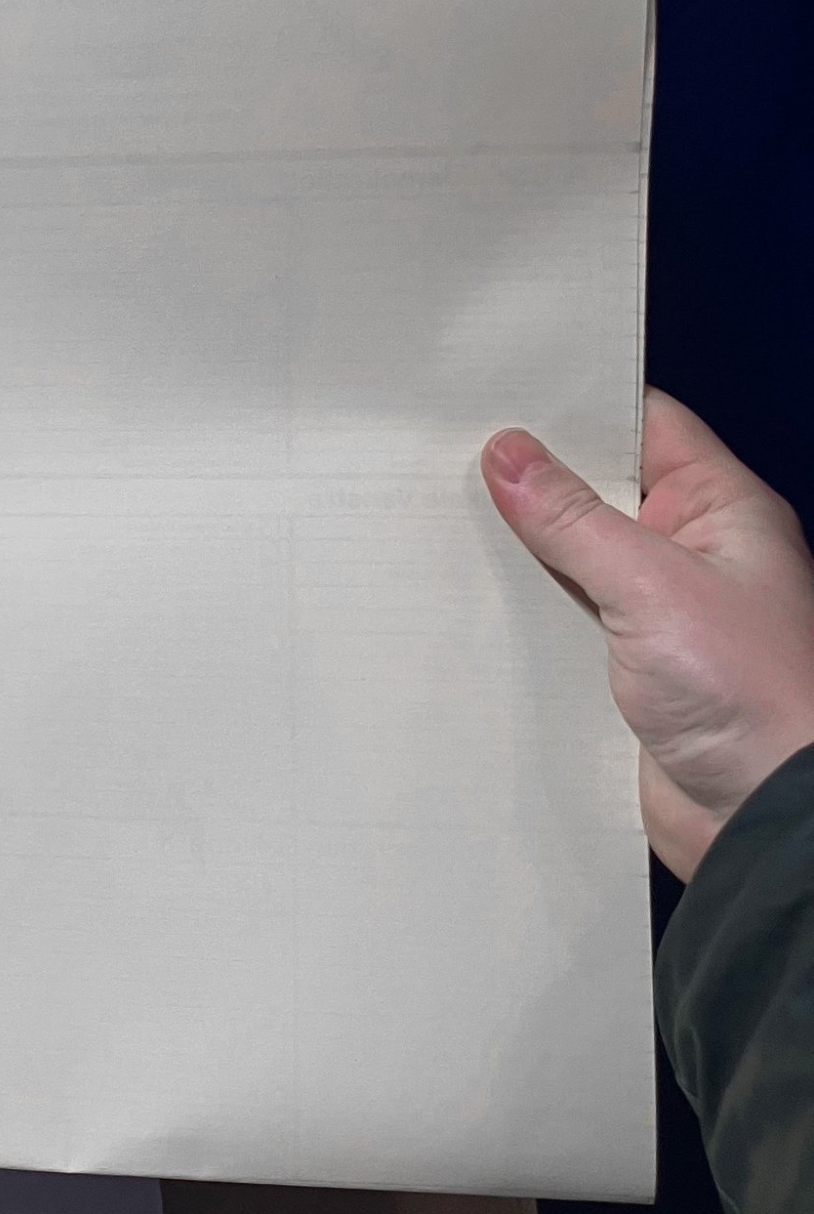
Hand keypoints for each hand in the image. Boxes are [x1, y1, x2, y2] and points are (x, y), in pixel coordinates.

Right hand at [481, 389, 813, 881]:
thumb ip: (574, 520)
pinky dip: (524, 612)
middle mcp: (694, 555)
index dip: (577, 406)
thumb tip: (509, 456)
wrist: (767, 819)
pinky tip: (472, 600)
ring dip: (522, 550)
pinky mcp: (630, 670)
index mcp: (722, 511)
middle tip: (450, 460)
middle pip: (600, 490)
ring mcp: (661, 614)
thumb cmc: (754, 695)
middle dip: (532, 479)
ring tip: (445, 523)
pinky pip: (566, 622)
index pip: (645, 424)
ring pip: (575, 559)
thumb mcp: (652, 586)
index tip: (500, 394)